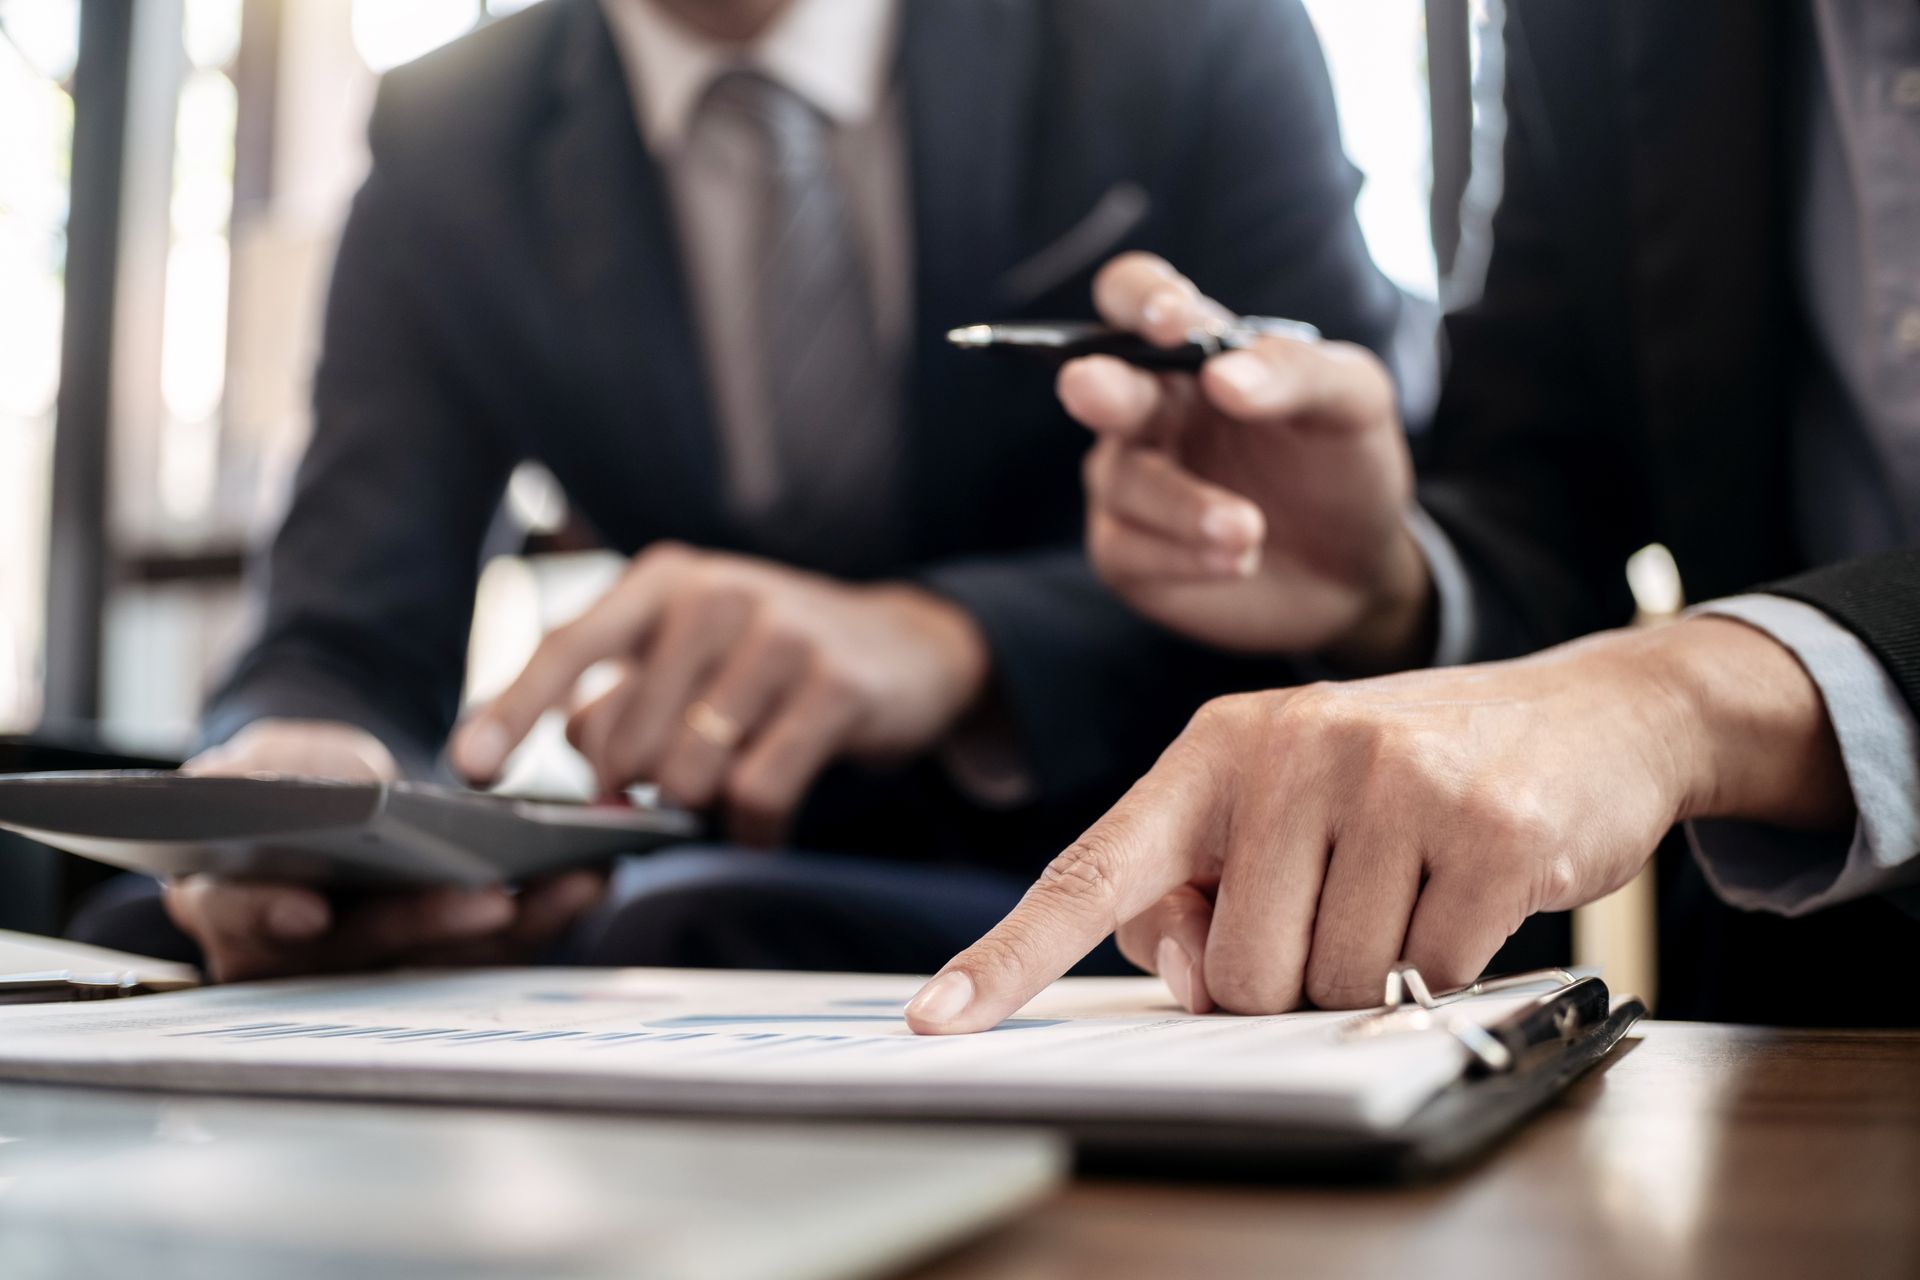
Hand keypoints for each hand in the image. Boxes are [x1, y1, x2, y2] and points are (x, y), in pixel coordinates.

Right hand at [173, 721, 601, 982]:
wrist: (320, 797)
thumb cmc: (277, 782)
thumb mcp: (258, 763)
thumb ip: (265, 778)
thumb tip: (304, 794)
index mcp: (228, 903)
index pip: (239, 919)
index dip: (269, 915)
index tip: (308, 910)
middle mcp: (293, 955)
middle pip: (360, 953)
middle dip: (429, 925)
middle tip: (492, 900)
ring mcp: (369, 965)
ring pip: (438, 962)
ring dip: (513, 928)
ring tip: (571, 883)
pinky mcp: (434, 959)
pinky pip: (488, 951)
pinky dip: (542, 919)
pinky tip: (587, 880)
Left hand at [450, 543, 990, 845]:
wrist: (910, 648)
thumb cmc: (774, 661)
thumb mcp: (693, 658)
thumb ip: (624, 703)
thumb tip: (583, 772)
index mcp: (665, 581)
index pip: (567, 647)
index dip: (511, 712)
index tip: (470, 769)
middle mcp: (717, 596)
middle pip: (627, 741)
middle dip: (641, 790)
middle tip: (681, 788)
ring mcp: (780, 637)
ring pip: (689, 774)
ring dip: (702, 809)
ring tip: (732, 792)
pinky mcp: (835, 687)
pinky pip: (758, 792)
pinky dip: (754, 827)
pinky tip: (768, 821)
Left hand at [905, 618, 1852, 1031]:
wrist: (1589, 714)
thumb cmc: (1411, 773)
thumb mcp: (1286, 797)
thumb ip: (1201, 877)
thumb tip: (1176, 966)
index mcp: (1218, 749)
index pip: (1093, 869)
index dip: (1010, 956)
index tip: (939, 1020)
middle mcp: (1290, 750)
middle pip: (1226, 973)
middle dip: (1281, 977)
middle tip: (1341, 905)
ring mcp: (1389, 782)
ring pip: (1321, 983)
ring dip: (1365, 971)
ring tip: (1408, 886)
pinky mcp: (1484, 827)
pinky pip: (1420, 976)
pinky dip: (1441, 965)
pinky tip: (1467, 892)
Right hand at [1063, 253, 1429, 668]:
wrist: (1355, 568)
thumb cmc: (1342, 465)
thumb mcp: (1352, 402)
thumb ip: (1297, 373)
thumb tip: (1222, 376)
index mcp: (1191, 353)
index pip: (1135, 296)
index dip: (1141, 298)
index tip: (1172, 321)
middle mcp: (1147, 409)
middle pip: (1094, 382)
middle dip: (1099, 387)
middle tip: (1095, 390)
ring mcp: (1130, 480)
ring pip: (1123, 480)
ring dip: (1184, 505)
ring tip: (1249, 530)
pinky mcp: (1127, 553)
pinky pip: (1126, 550)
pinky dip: (1182, 556)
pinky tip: (1237, 561)